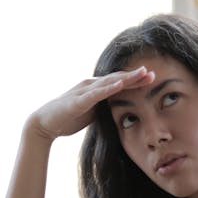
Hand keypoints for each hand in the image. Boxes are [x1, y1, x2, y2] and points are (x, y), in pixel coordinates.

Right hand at [27, 66, 154, 141]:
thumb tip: (121, 110)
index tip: (153, 79)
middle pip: (117, 79)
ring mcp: (84, 91)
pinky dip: (108, 89)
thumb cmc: (68, 117)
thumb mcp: (92, 112)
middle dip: (136, 76)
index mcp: (96, 89)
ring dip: (126, 78)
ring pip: (108, 83)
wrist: (45, 124)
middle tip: (153, 73)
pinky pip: (95, 94)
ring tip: (141, 73)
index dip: (136, 80)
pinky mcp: (78, 101)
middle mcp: (91, 85)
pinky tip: (119, 85)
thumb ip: (105, 107)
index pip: (119, 82)